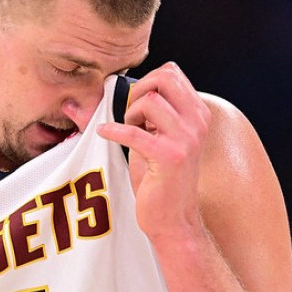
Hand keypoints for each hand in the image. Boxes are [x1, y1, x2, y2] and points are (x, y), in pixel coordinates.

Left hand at [96, 62, 211, 243]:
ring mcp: (186, 139)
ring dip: (130, 114)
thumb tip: (93, 95)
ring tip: (130, 131)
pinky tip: (105, 133)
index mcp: (198, 114)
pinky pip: (135, 132)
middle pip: (165, 77)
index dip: (146, 81)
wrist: (173, 219)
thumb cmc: (161, 179)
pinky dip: (114, 130)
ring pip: (150, 101)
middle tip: (130, 114)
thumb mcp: (155, 140)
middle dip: (138, 89)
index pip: (172, 73)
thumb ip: (141, 115)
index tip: (135, 102)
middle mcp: (198, 123)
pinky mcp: (169, 157)